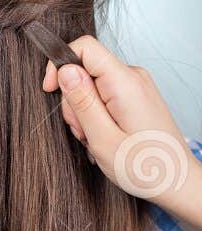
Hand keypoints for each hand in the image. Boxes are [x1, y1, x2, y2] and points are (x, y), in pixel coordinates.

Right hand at [44, 35, 201, 227]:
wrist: (179, 183)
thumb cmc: (145, 168)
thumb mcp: (103, 139)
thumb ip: (82, 101)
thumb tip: (65, 69)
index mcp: (126, 83)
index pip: (85, 47)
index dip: (60, 64)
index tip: (51, 90)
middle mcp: (134, 77)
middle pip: (85, 68)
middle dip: (74, 98)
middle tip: (83, 132)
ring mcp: (137, 86)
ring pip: (92, 82)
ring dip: (85, 110)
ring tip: (96, 138)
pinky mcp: (137, 96)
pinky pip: (104, 92)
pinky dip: (97, 112)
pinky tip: (104, 135)